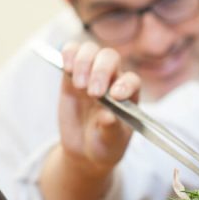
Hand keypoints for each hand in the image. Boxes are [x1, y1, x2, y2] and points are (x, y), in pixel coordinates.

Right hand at [59, 41, 140, 170]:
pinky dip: (68, 53)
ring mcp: (91, 74)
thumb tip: (108, 116)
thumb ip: (111, 129)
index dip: (125, 84)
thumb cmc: (105, 143)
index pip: (131, 80)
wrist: (85, 148)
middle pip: (110, 58)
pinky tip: (66, 66)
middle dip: (101, 71)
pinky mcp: (71, 74)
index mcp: (129, 94)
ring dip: (84, 62)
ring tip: (79, 85)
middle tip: (93, 94)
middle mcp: (112, 79)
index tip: (115, 96)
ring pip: (91, 51)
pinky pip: (71, 52)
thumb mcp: (110, 142)